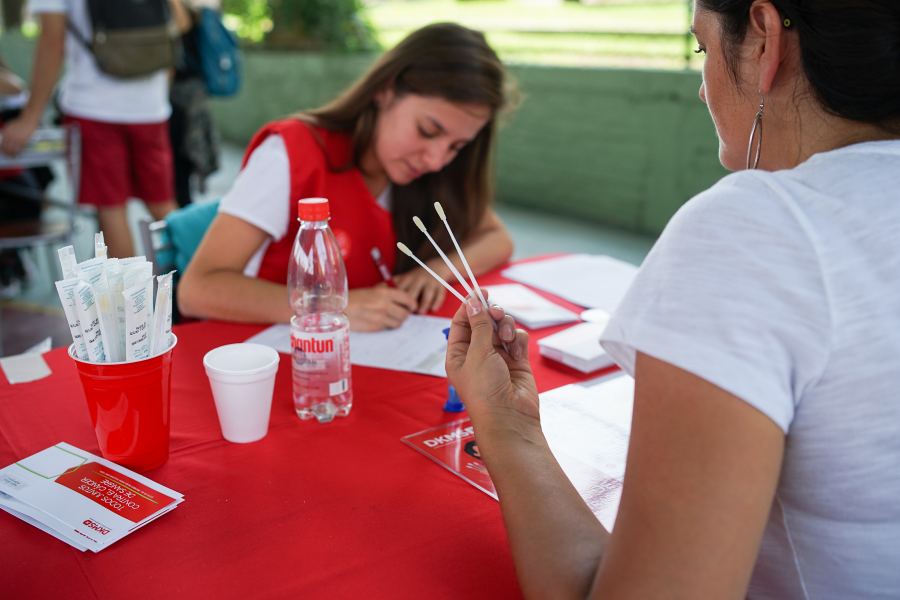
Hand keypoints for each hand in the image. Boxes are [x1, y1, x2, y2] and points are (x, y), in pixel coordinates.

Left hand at [0, 114, 39, 155]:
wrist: (28, 120)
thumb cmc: (20, 122)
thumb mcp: (9, 126)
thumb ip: (6, 132)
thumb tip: (3, 138)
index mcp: (6, 133)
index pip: (2, 144)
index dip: (3, 150)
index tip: (3, 152)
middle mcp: (11, 136)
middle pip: (7, 148)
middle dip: (7, 154)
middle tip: (8, 156)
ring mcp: (17, 139)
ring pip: (14, 150)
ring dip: (13, 154)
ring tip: (13, 157)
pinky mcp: (24, 140)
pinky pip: (20, 149)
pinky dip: (19, 152)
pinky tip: (18, 154)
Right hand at [346, 284, 416, 331]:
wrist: (340, 308)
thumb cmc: (354, 297)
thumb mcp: (371, 289)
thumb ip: (386, 289)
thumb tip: (398, 290)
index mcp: (384, 293)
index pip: (408, 299)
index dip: (412, 303)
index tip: (412, 305)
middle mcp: (384, 305)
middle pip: (405, 313)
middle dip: (405, 314)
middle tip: (402, 312)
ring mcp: (380, 318)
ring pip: (399, 323)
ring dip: (397, 321)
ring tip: (392, 317)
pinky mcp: (376, 327)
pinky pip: (388, 327)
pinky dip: (388, 325)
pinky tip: (382, 321)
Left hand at [394, 263, 447, 313]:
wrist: (434, 268)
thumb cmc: (414, 278)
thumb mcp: (402, 278)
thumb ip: (390, 285)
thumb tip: (373, 290)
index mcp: (407, 278)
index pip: (400, 290)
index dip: (397, 301)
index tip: (394, 310)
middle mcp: (418, 279)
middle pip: (413, 292)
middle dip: (410, 304)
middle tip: (407, 314)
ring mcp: (430, 282)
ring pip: (427, 293)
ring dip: (423, 304)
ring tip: (420, 312)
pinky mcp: (440, 286)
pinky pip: (439, 295)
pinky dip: (436, 302)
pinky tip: (432, 309)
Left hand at [446, 291, 537, 427]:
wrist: (510, 416)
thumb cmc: (485, 390)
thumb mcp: (478, 353)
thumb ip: (479, 325)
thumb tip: (473, 302)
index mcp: (459, 353)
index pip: (461, 322)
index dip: (470, 306)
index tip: (480, 292)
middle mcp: (477, 353)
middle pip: (483, 321)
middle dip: (491, 314)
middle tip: (496, 313)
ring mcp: (497, 356)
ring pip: (502, 327)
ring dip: (506, 328)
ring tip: (507, 340)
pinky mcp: (516, 359)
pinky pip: (517, 338)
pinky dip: (518, 342)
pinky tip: (517, 355)